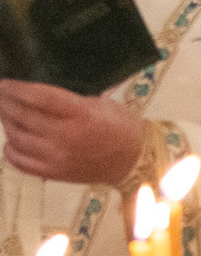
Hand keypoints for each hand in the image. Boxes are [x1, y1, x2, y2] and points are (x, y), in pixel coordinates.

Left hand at [0, 82, 143, 184]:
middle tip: (2, 94)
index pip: (40, 98)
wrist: (133, 161)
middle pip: (23, 116)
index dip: (18, 89)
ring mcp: (56, 158)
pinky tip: (13, 139)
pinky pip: (19, 161)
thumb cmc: (122, 126)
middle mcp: (65, 137)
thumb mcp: (101, 104)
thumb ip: (69, 100)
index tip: (5, 82)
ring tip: (6, 113)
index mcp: (82, 116)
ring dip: (7, 122)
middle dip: (6, 102)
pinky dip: (10, 148)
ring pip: (16, 137)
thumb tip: (36, 92)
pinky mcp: (52, 173)